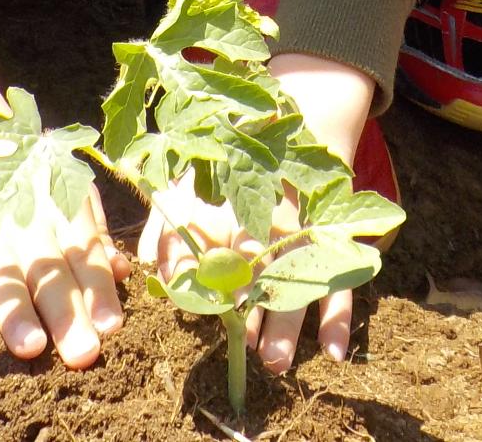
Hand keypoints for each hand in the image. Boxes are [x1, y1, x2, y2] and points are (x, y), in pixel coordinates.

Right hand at [0, 50, 128, 366]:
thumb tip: (124, 272)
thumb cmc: (29, 177)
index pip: (84, 256)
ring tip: (30, 348)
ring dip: (15, 311)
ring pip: (0, 274)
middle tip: (83, 354)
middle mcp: (25, 224)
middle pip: (48, 273)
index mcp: (60, 214)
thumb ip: (96, 234)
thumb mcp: (69, 192)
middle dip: (66, 314)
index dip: (98, 291)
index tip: (113, 326)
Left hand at [138, 52, 373, 373]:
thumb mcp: (191, 182)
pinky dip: (338, 317)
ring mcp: (303, 230)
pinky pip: (340, 280)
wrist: (301, 119)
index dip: (200, 269)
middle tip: (237, 347)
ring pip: (295, 278)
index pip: (207, 240)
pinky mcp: (332, 239)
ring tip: (272, 361)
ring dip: (285, 322)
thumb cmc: (232, 163)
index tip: (193, 298)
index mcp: (227, 202)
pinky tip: (335, 352)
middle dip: (245, 309)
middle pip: (256, 267)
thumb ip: (165, 224)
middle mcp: (266, 219)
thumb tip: (141, 265)